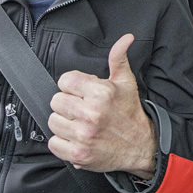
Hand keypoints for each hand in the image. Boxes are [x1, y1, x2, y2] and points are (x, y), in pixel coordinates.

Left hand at [48, 34, 157, 179]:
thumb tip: (126, 38)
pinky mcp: (78, 154)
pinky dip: (62, 142)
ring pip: (52, 121)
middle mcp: (91, 113)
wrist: (140, 147)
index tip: (82, 93)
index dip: (72, 86)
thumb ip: (119, 58)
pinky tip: (76, 138)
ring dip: (63, 123)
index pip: (65, 80)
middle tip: (81, 109)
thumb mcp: (126, 82)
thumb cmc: (129, 113)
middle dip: (67, 104)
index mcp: (101, 93)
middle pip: (56, 101)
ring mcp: (83, 135)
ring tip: (79, 124)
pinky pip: (53, 143)